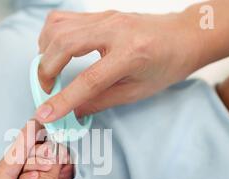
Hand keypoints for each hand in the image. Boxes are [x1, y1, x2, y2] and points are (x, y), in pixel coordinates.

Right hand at [35, 10, 199, 121]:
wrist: (183, 36)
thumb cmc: (166, 65)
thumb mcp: (136, 92)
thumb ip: (100, 101)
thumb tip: (72, 113)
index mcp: (131, 54)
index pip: (88, 80)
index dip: (63, 100)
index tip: (44, 114)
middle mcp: (115, 30)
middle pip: (64, 45)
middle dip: (45, 72)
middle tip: (45, 91)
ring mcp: (105, 17)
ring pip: (58, 27)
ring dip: (45, 53)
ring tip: (49, 72)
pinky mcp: (99, 14)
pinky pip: (63, 19)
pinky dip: (51, 37)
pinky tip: (55, 52)